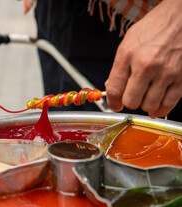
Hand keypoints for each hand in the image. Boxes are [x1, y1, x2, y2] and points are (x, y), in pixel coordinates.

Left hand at [105, 0, 181, 117]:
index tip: (114, 104)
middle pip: (131, 101)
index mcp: (128, 55)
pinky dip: (161, 109)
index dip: (112, 102)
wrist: (181, 17)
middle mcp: (146, 65)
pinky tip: (157, 105)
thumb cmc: (155, 27)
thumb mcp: (128, 42)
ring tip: (146, 96)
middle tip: (132, 96)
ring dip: (145, 104)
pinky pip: (168, 104)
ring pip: (149, 106)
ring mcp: (165, 72)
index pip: (114, 89)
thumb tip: (112, 86)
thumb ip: (119, 66)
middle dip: (129, 102)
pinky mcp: (181, 78)